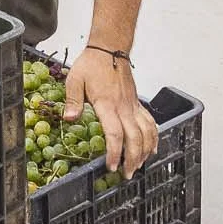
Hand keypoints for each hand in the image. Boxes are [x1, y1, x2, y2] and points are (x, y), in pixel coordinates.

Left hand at [63, 46, 156, 172]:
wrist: (110, 48)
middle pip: (134, 138)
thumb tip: (68, 119)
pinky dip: (153, 137)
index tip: (112, 166)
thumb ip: (73, 101)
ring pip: (146, 133)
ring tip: (138, 166)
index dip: (115, 152)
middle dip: (132, 159)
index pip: (115, 133)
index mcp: (107, 104)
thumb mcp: (75, 80)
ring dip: (144, 151)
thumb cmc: (91, 64)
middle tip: (126, 174)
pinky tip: (151, 148)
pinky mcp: (137, 104)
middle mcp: (123, 107)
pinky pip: (150, 123)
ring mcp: (132, 106)